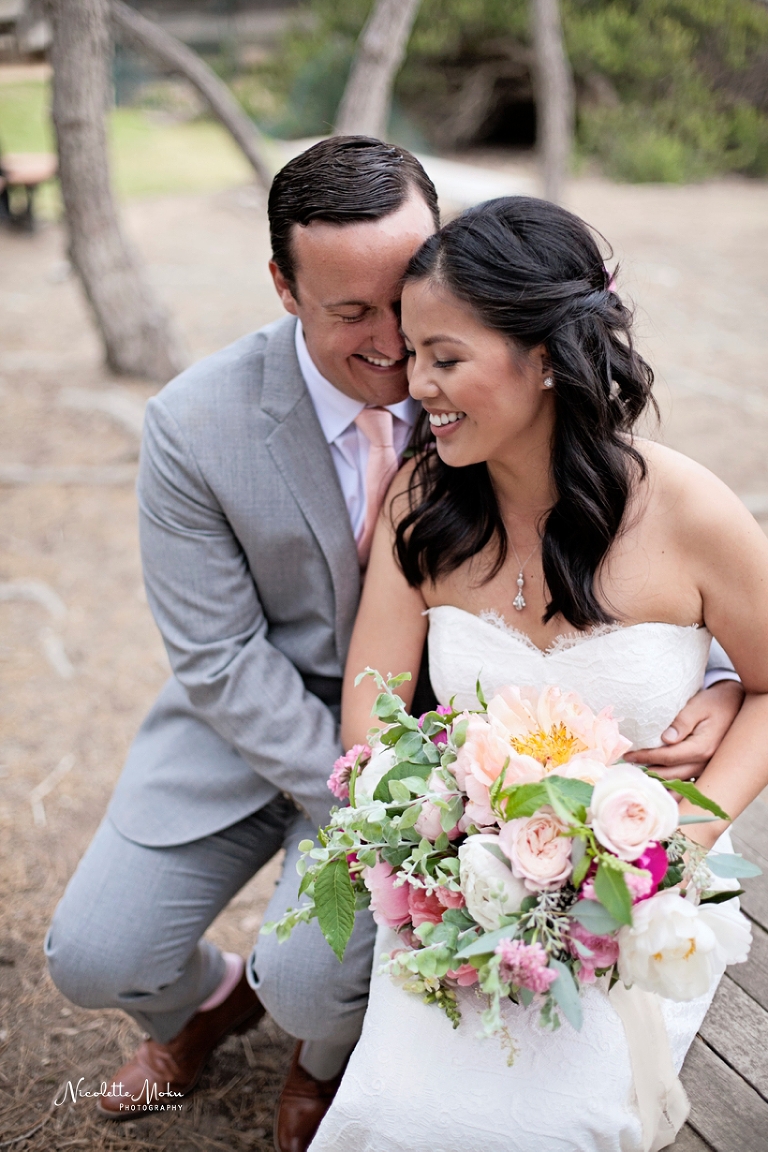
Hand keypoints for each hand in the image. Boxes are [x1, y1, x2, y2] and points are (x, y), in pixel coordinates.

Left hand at [624, 679, 744, 780]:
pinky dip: (671, 785)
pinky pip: (686, 782)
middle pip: (671, 774)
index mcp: (702, 747)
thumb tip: (666, 739)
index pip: (668, 757)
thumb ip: (682, 722)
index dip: (646, 757)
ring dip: (658, 782)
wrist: (734, 705)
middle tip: (627, 770)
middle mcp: (705, 762)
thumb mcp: (697, 706)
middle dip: (647, 773)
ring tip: (637, 779)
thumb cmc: (714, 703)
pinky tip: (656, 785)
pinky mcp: (705, 768)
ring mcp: (706, 768)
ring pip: (678, 782)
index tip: (628, 756)